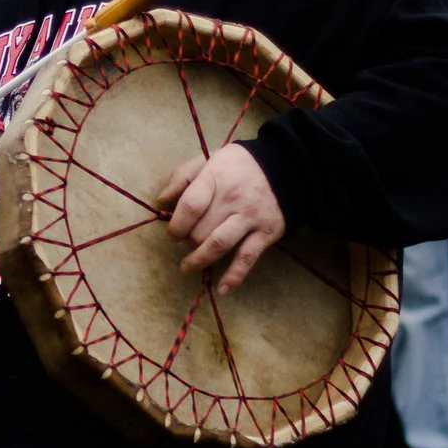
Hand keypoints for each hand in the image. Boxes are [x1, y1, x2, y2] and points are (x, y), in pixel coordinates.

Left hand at [159, 142, 287, 293]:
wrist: (285, 168)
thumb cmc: (238, 166)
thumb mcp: (209, 159)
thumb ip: (182, 177)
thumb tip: (161, 201)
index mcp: (216, 177)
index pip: (190, 206)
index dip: (176, 225)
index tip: (173, 234)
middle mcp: (233, 198)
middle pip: (201, 230)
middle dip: (188, 241)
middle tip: (187, 242)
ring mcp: (250, 217)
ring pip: (219, 245)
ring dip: (199, 260)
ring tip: (187, 266)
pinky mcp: (266, 233)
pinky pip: (247, 258)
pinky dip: (234, 276)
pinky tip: (223, 289)